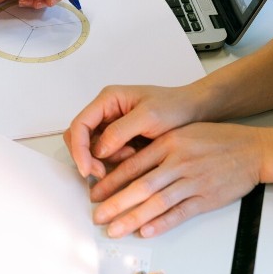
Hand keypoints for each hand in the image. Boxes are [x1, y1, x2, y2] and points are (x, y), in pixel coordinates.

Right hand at [63, 84, 206, 181]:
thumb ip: (120, 131)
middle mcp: (105, 111)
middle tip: (102, 173)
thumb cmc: (174, 107)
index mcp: (108, 99)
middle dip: (87, 157)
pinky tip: (134, 156)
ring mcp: (111, 125)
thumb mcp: (149, 116)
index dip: (79, 148)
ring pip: (92, 149)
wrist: (193, 111)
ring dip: (105, 159)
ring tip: (131, 156)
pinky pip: (106, 154)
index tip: (87, 169)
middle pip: (79, 138)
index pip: (80, 124)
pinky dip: (115, 161)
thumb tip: (98, 150)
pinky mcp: (120, 138)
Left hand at [88, 122, 263, 238]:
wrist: (253, 149)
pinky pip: (180, 213)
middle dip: (115, 203)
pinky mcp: (207, 198)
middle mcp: (179, 161)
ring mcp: (193, 181)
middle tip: (98, 215)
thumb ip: (156, 147)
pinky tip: (147, 231)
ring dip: (133, 218)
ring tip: (115, 229)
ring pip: (157, 203)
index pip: (133, 165)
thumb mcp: (182, 132)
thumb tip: (127, 164)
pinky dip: (162, 223)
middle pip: (140, 186)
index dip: (111, 181)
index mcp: (169, 143)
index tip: (95, 192)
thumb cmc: (216, 139)